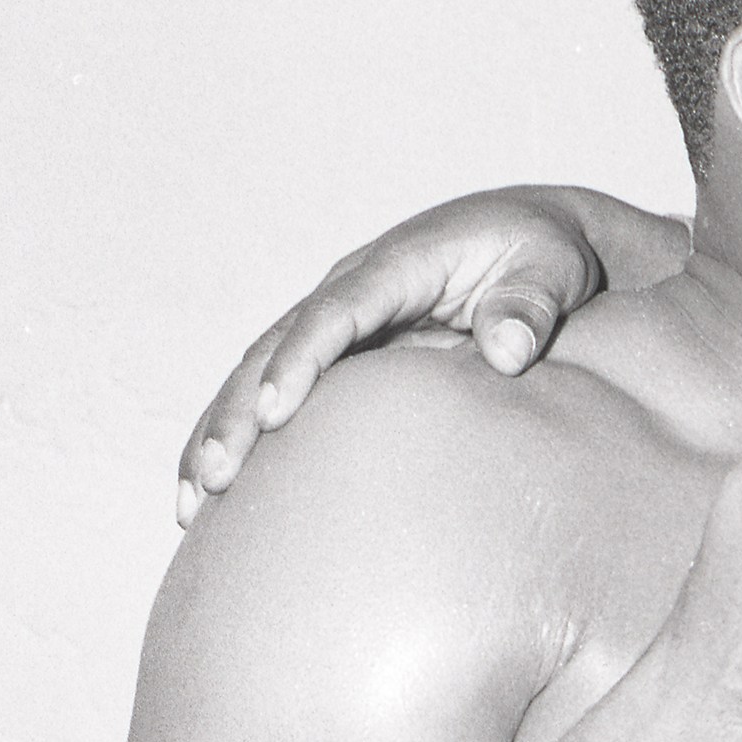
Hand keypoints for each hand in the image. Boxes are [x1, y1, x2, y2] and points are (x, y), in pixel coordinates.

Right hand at [178, 186, 656, 523]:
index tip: (275, 412)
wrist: (532, 237)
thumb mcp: (550, 266)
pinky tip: (212, 498)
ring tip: (192, 505)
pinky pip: (271, 392)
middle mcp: (349, 291)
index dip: (301, 361)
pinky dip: (241, 439)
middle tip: (214, 477)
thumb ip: (529, 303)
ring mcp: (336, 322)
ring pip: (255, 375)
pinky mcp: (338, 354)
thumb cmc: (542, 253)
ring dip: (220, 434)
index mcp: (395, 266)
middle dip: (236, 412)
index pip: (335, 313)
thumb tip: (508, 351)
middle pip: (274, 348)